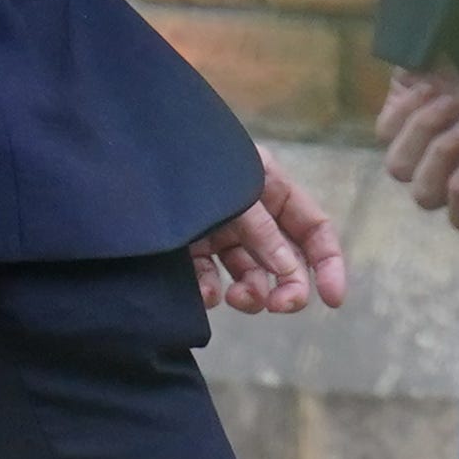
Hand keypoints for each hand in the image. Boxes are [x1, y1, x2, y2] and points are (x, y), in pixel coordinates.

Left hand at [194, 148, 351, 314]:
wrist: (125, 151)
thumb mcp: (236, 194)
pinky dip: (212, 292)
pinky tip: (207, 295)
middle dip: (288, 287)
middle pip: (284, 260)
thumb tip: (290, 273)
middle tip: (281, 306)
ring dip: (251, 294)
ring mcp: (218, 232)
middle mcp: (248, 212)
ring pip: (248, 276)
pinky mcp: (187, 249)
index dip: (329, 264)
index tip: (333, 301)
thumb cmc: (188, 163)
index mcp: (270, 187)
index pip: (313, 229)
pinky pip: (209, 279)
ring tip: (238, 299)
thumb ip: (262, 233)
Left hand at [378, 63, 458, 232]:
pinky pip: (386, 131)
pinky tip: (430, 86)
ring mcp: (413, 146)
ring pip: (399, 168)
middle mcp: (444, 168)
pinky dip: (409, 108)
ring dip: (427, 131)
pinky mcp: (391, 118)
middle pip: (424, 196)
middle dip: (444, 158)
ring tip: (450, 101)